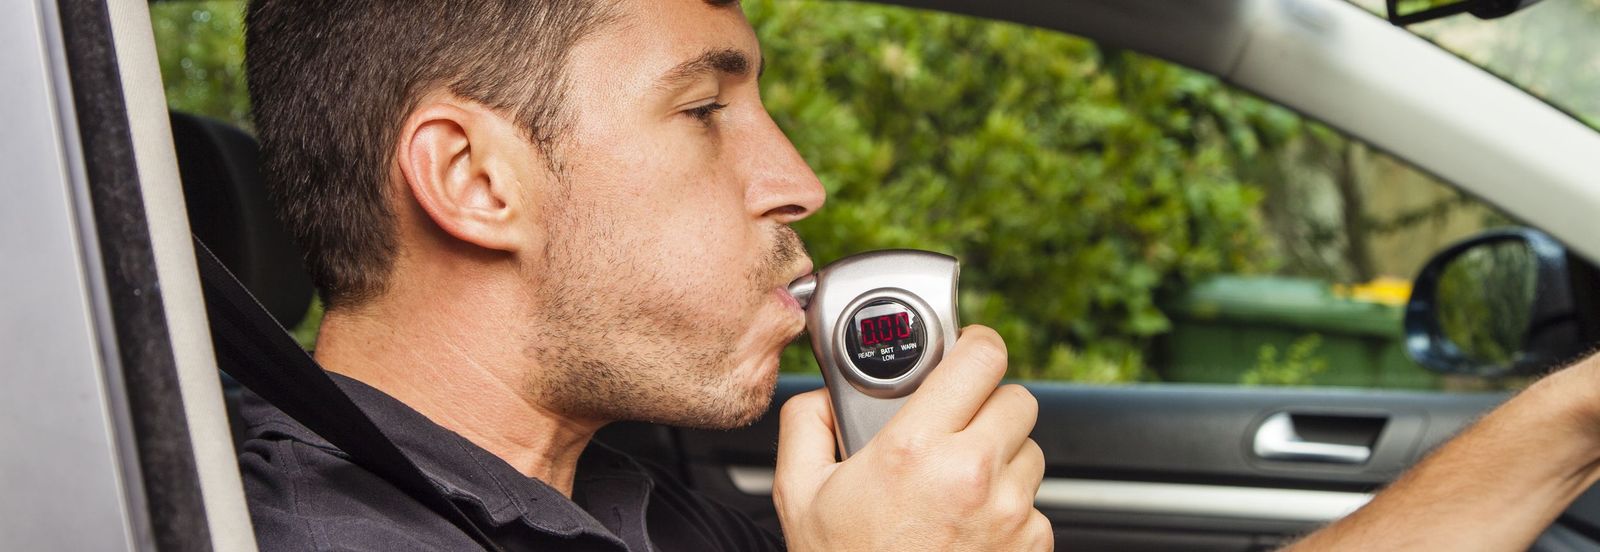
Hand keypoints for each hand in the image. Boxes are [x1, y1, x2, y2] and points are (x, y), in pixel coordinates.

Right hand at [772, 325, 1052, 550]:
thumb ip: (806, 426)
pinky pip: (1035, 506)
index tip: (966, 353)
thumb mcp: (799, 494)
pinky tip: (967, 528)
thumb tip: (822, 395)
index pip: (982, 358)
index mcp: (916, 450)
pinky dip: (1009, 510)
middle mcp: (972, 476)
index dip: (976, 347)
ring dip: (1002, 459)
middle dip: (988, 406)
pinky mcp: (1031, 547)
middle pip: (1019, 400)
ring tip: (957, 486)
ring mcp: (1009, 515)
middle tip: (957, 426)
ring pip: (1031, 453)